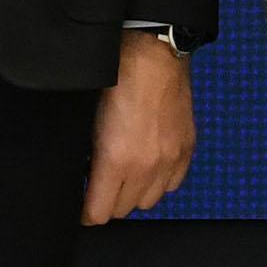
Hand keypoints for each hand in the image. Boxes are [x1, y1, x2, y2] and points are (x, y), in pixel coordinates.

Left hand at [81, 32, 197, 226]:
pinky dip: (159, 181)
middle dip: (108, 202)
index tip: (81, 207)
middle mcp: (146, 166)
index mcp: (116, 160)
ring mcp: (170, 159)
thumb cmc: (115, 78)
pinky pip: (172, 185)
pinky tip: (149, 165)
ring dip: (135, 193)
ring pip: (149, 201)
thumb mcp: (89, 121)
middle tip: (99, 186)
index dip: (86, 213)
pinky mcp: (186, 149)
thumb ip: (90, 157)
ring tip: (125, 175)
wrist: (152, 53)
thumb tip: (86, 177)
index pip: (99, 213)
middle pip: (122, 210)